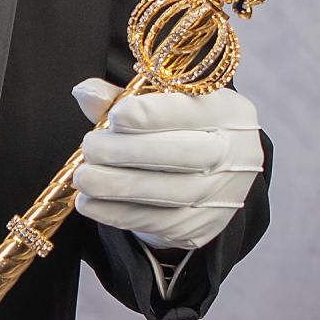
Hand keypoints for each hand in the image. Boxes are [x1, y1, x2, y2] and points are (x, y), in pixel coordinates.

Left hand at [69, 76, 263, 253]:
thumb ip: (122, 97)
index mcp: (230, 112)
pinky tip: (89, 203)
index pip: (195, 111)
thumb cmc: (177, 128)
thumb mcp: (158, 104)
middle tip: (89, 147)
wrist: (209, 175)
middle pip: (186, 155)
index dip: (154, 114)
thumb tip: (85, 92)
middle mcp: (236, 154)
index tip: (116, 116)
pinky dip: (117, 213)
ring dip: (118, 186)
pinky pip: (157, 221)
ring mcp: (222, 195)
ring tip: (82, 178)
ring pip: (168, 194)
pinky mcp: (202, 226)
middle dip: (131, 152)